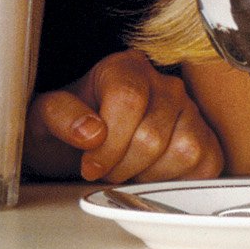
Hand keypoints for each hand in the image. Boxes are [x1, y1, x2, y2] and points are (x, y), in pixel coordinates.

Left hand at [26, 51, 223, 185]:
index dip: (107, 143)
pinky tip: (150, 174)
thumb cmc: (66, 128)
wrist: (80, 145)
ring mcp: (189, 111)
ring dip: (148, 174)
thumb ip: (59, 115)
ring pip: (184, 151)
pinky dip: (176, 180)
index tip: (89, 165)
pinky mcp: (206, 139)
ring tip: (127, 169)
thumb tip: (91, 132)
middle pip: (153, 135)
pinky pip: (204, 164)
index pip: (128, 100)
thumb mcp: (42, 118)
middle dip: (122, 166)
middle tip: (105, 171)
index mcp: (125, 67)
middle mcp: (164, 83)